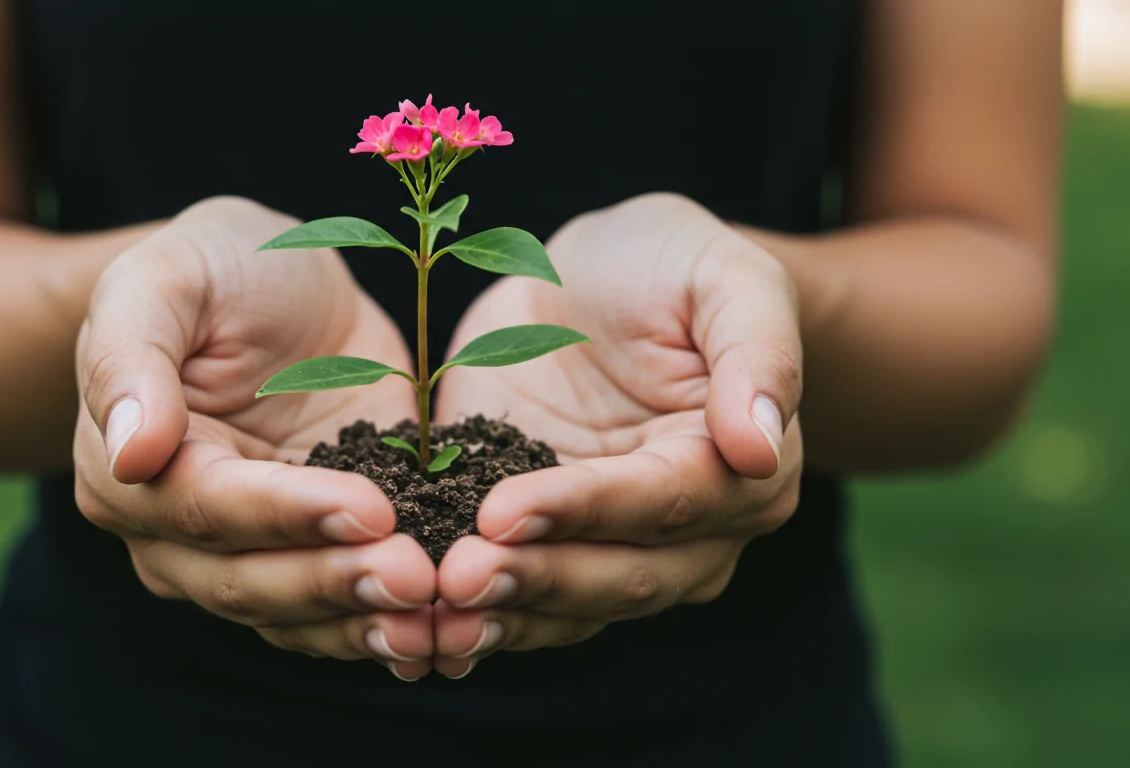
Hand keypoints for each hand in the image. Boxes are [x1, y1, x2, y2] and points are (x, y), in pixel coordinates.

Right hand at [73, 196, 435, 679]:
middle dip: (336, 583)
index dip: (287, 515)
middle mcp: (179, 534)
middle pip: (250, 581)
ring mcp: (251, 551)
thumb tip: (130, 453)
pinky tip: (444, 628)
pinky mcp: (318, 550)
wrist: (275, 280)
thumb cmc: (210, 268)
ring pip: (296, 614)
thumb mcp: (164, 278)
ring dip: (365, 621)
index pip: (207, 508)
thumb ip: (131, 357)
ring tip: (438, 618)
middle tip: (419, 578)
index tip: (368, 509)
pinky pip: (342, 609)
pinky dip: (388, 623)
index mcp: (128, 471)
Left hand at [431, 193, 803, 677]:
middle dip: (537, 578)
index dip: (587, 509)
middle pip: (620, 575)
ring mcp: (611, 547)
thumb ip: (757, 352)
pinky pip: (521, 599)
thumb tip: (760, 446)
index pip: (665, 502)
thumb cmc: (671, 266)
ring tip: (436, 614)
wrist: (598, 282)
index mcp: (742, 471)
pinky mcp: (544, 544)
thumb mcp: (724, 277)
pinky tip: (423, 625)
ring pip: (570, 606)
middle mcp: (688, 532)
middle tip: (456, 578)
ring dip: (503, 615)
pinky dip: (477, 616)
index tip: (505, 509)